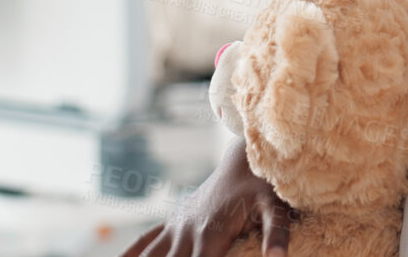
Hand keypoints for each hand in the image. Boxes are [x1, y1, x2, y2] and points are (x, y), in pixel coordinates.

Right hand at [122, 138, 294, 256]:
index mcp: (211, 234)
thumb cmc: (261, 186)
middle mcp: (187, 232)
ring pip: (150, 256)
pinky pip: (146, 240)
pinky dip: (130, 253)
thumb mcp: (274, 208)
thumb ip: (276, 232)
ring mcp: (177, 226)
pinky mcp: (173, 221)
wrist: (243, 160)